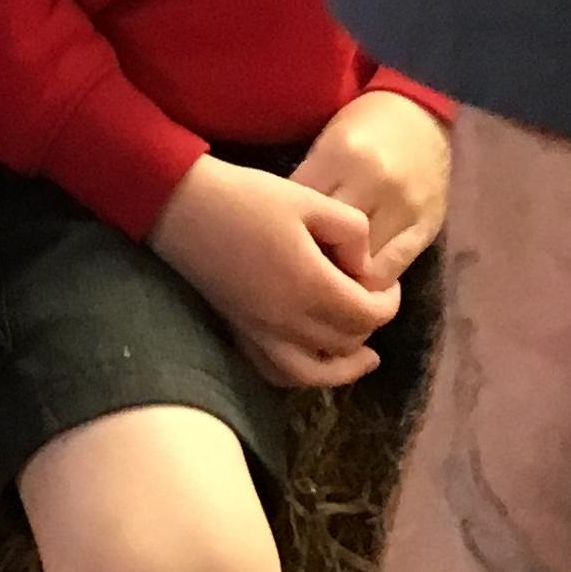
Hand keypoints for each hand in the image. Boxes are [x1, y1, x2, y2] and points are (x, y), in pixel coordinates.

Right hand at [149, 153, 400, 390]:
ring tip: (363, 357)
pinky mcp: (240, 331)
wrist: (182, 205)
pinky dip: (301, 375)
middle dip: (368, 325)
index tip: (387, 283)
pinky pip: (276, 372)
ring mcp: (261, 332)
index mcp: (312, 287)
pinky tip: (312, 361)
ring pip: (314, 373)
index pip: (368, 315)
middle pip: (346, 343)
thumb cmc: (246, 196)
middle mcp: (289, 321)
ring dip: (343, 367)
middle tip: (371, 298)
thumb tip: (363, 265)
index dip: (388, 303)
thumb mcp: (309, 198)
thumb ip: (352, 231)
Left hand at [291, 89, 450, 287]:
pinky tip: (360, 274)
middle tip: (303, 267)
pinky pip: (393, 271)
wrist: (419, 115)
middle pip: (332, 243)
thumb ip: (309, 187)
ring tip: (332, 275)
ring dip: (345, 276)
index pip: (302, 212)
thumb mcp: (325, 145)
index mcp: (340, 156)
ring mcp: (404, 209)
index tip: (281, 244)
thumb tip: (285, 234)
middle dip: (315, 260)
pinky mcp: (427, 228)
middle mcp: (374, 183)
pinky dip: (372, 279)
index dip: (289, 234)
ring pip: (363, 267)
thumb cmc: (363, 128)